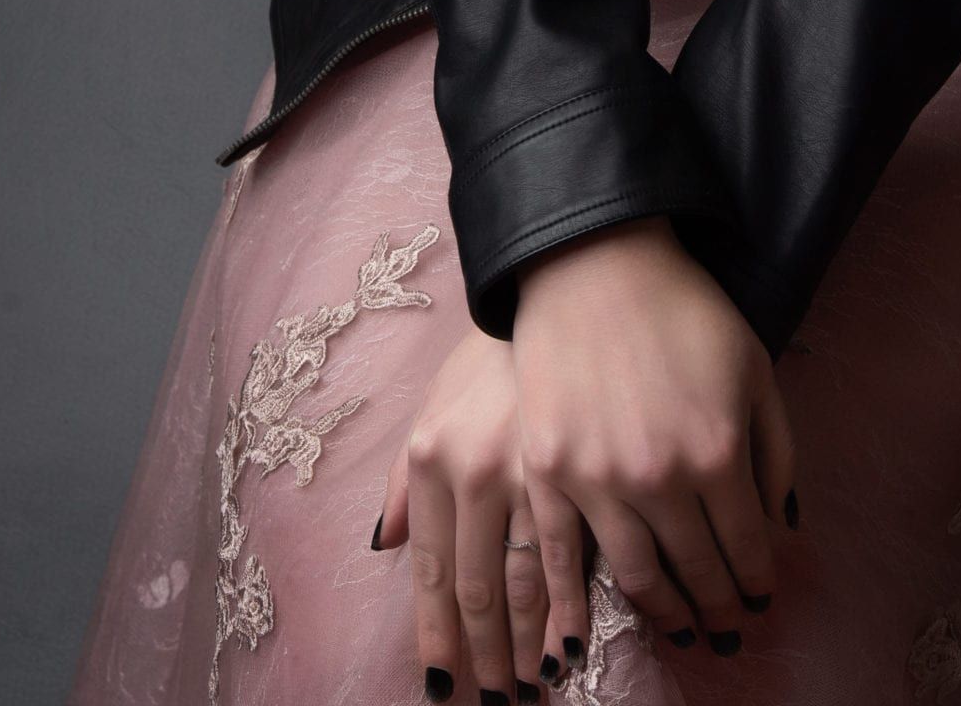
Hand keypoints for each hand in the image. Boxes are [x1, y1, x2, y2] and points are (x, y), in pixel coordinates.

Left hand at [373, 322, 570, 700]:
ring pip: (523, 584)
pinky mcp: (578, 468)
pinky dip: (571, 610)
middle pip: (474, 590)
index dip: (435, 636)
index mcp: (431, 459)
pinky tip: (571, 644)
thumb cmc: (494, 356)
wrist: (562, 294)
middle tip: (493, 701)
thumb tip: (382, 545)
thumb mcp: (434, 405)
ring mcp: (528, 472)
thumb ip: (406, 482)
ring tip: (531, 687)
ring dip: (526, 646)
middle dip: (483, 656)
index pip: (429, 572)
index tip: (441, 685)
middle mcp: (473, 471)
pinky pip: (571, 555)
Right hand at [510, 214, 798, 664]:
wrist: (596, 263)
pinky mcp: (549, 471)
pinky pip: (568, 557)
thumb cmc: (684, 310)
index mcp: (719, 452)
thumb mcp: (753, 369)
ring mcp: (599, 478)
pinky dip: (586, 598)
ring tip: (680, 626)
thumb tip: (781, 528)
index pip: (747, 549)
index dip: (756, 583)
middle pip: (698, 571)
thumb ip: (777, 452)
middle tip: (725, 629)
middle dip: (719, 608)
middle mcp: (661, 478)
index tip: (759, 601)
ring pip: (638, 577)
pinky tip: (604, 613)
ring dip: (666, 612)